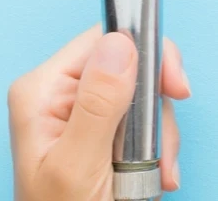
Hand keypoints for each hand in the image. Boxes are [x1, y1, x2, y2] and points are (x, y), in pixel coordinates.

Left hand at [8, 26, 190, 200]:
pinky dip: (159, 150)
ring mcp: (82, 113)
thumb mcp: (79, 166)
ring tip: (152, 176)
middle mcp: (60, 95)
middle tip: (160, 151)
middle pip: (131, 67)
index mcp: (42, 91)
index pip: (105, 40)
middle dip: (156, 111)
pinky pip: (146, 123)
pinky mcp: (102, 132)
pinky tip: (153, 176)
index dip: (147, 56)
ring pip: (144, 98)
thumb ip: (98, 104)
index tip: (174, 88)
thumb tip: (120, 43)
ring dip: (160, 138)